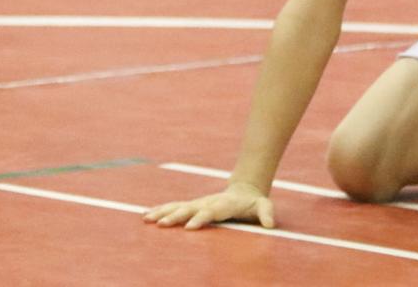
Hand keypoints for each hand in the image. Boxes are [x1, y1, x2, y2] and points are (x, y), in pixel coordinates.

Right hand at [143, 183, 274, 229]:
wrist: (245, 190)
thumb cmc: (254, 203)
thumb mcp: (264, 206)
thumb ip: (267, 213)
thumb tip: (271, 224)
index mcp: (223, 204)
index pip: (210, 212)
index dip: (201, 218)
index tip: (190, 226)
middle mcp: (207, 202)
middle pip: (189, 208)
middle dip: (176, 216)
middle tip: (162, 224)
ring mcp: (199, 203)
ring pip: (178, 206)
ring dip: (163, 212)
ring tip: (147, 218)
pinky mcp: (193, 206)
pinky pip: (174, 207)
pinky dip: (160, 210)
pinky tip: (146, 216)